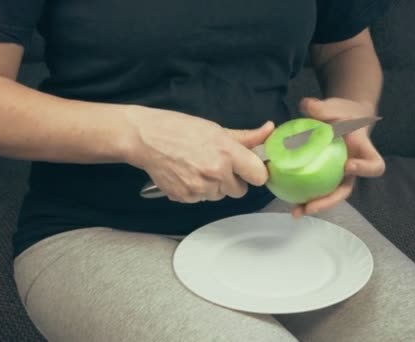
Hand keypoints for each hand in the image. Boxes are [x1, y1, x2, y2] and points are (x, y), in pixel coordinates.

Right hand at [127, 108, 273, 202]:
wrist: (145, 138)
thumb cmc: (179, 129)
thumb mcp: (216, 129)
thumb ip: (246, 136)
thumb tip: (268, 131)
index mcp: (227, 152)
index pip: (259, 176)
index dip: (255, 173)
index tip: (250, 169)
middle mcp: (216, 172)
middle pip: (240, 191)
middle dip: (233, 180)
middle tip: (218, 164)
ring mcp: (200, 188)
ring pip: (220, 196)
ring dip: (214, 186)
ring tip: (199, 167)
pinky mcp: (186, 197)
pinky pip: (201, 200)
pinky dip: (197, 190)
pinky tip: (187, 174)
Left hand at [292, 97, 384, 216]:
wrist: (343, 118)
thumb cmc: (344, 113)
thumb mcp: (336, 107)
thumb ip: (322, 107)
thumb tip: (306, 105)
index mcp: (363, 151)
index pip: (374, 165)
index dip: (364, 169)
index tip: (348, 166)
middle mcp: (353, 168)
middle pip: (346, 190)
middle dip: (329, 201)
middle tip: (310, 207)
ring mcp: (339, 175)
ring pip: (329, 195)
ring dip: (313, 205)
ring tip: (295, 211)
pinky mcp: (326, 176)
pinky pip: (316, 188)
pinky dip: (303, 194)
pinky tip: (286, 198)